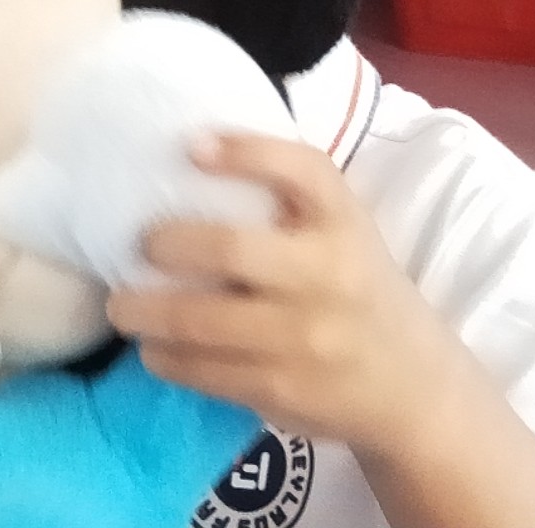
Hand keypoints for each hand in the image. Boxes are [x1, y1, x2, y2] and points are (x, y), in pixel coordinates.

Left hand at [107, 133, 448, 453]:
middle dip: (167, 244)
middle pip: (231, 250)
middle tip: (137, 243)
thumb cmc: (358, 287)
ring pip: (202, 321)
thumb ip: (289, 200)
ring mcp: (304, 338)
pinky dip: (166, 358)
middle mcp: (327, 274)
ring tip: (120, 306)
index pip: (302, 170)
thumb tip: (192, 155)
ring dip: (145, 312)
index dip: (246, 151)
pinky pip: (206, 371)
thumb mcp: (342, 231)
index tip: (191, 145)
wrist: (413, 387)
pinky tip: (153, 349)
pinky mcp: (282, 390)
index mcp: (343, 222)